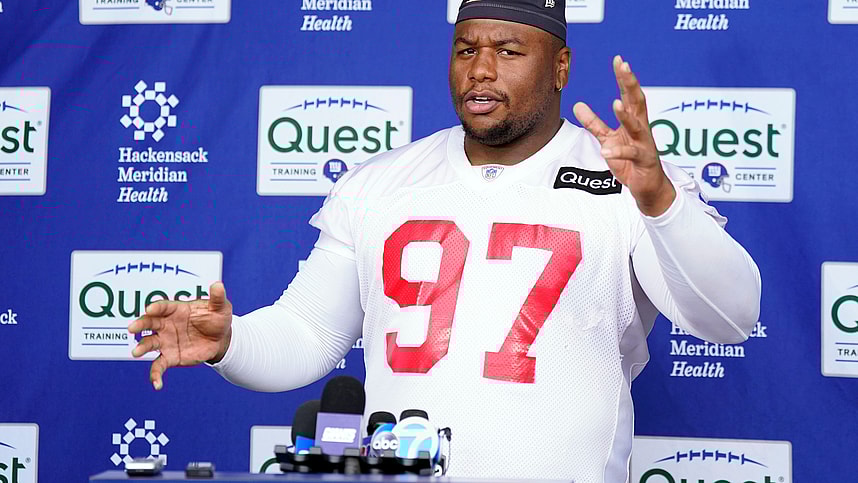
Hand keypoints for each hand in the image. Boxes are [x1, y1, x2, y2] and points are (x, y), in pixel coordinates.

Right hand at [128, 281, 232, 390]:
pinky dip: (155, 375)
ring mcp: (166, 341)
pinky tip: (157, 385)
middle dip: (140, 324)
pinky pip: (158, 366)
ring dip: (141, 347)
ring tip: (136, 353)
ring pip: (149, 343)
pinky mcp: (170, 356)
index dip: (156, 308)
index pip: (163, 307)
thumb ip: (217, 298)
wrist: (220, 339)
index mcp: (176, 310)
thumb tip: (218, 285)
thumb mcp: (221, 308)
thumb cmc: (217, 319)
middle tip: (132, 328)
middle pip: (149, 323)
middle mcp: (166, 325)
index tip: (149, 309)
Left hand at [573, 55, 675, 216]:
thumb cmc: (631, 161)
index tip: (619, 60)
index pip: (630, 94)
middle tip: (625, 67)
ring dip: (626, 116)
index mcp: (634, 121)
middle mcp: (642, 128)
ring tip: (615, 103)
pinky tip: (606, 150)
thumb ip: (594, 123)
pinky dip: (619, 152)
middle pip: (638, 102)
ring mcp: (644, 144)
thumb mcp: (609, 139)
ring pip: (637, 126)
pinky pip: (631, 155)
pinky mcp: (644, 161)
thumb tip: (578, 104)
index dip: (625, 78)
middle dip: (631, 84)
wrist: (648, 187)